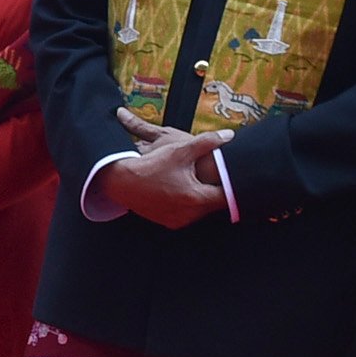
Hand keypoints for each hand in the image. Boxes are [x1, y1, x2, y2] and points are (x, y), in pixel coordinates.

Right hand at [102, 111, 230, 228]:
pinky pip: (186, 213)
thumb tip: (229, 135)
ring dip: (201, 197)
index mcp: (196, 198)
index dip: (232, 186)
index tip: (235, 178)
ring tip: (201, 182)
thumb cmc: (150, 165)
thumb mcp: (181, 150)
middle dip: (216, 190)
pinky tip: (184, 189)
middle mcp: (188, 214)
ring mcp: (177, 219)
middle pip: (213, 203)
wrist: (119, 180)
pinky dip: (188, 203)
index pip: (226, 196)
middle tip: (219, 177)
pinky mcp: (167, 221)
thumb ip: (208, 142)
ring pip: (200, 209)